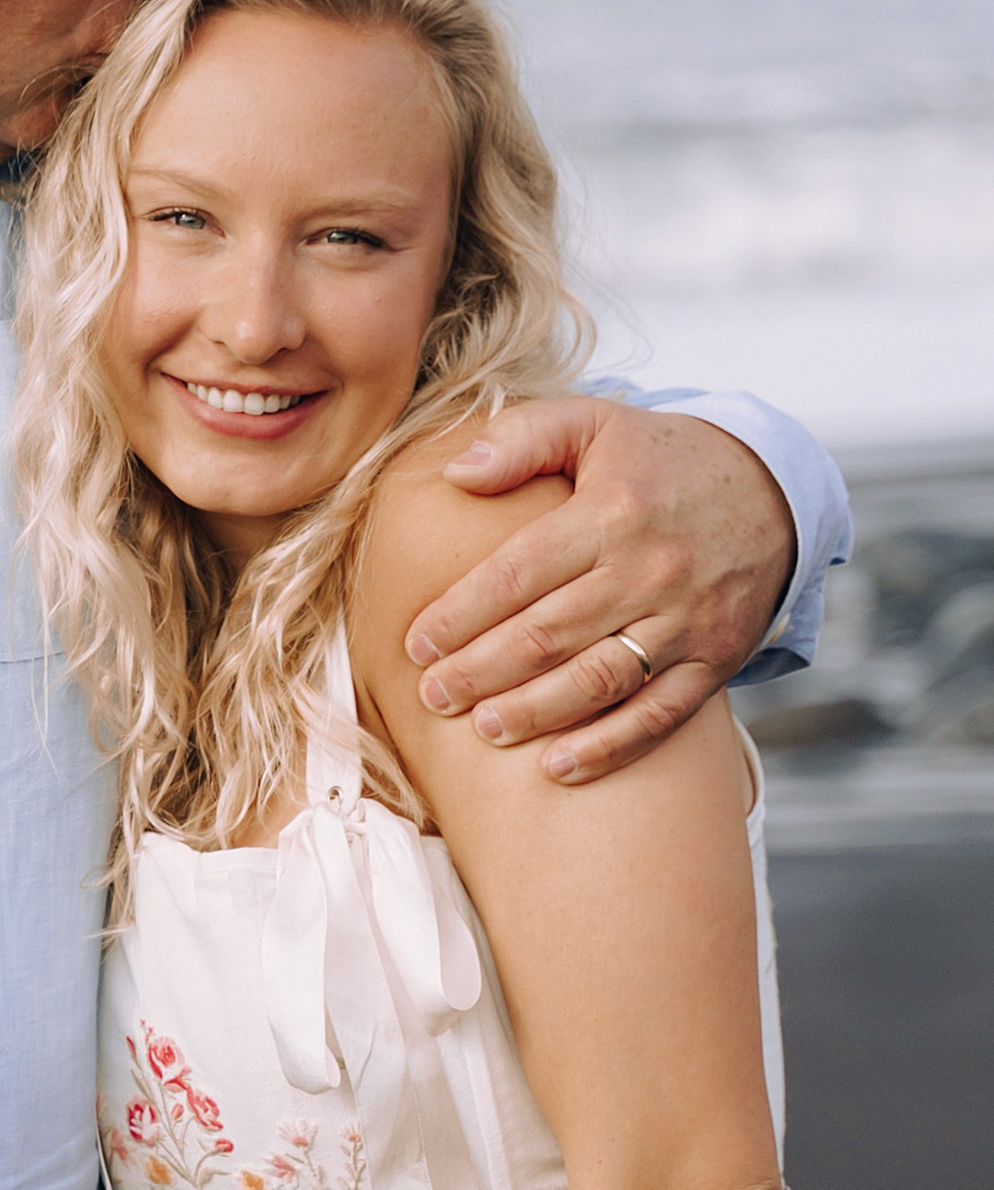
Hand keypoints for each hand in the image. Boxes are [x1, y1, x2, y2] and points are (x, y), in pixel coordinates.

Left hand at [402, 401, 795, 782]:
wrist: (773, 490)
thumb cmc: (660, 460)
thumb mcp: (593, 421)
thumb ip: (521, 438)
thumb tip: (453, 472)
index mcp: (611, 512)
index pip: (519, 573)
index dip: (461, 614)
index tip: (416, 645)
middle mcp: (651, 570)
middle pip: (549, 634)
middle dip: (481, 672)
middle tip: (433, 697)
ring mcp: (687, 620)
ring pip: (599, 680)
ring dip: (535, 712)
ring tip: (484, 729)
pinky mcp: (715, 659)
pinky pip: (660, 714)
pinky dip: (609, 747)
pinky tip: (558, 768)